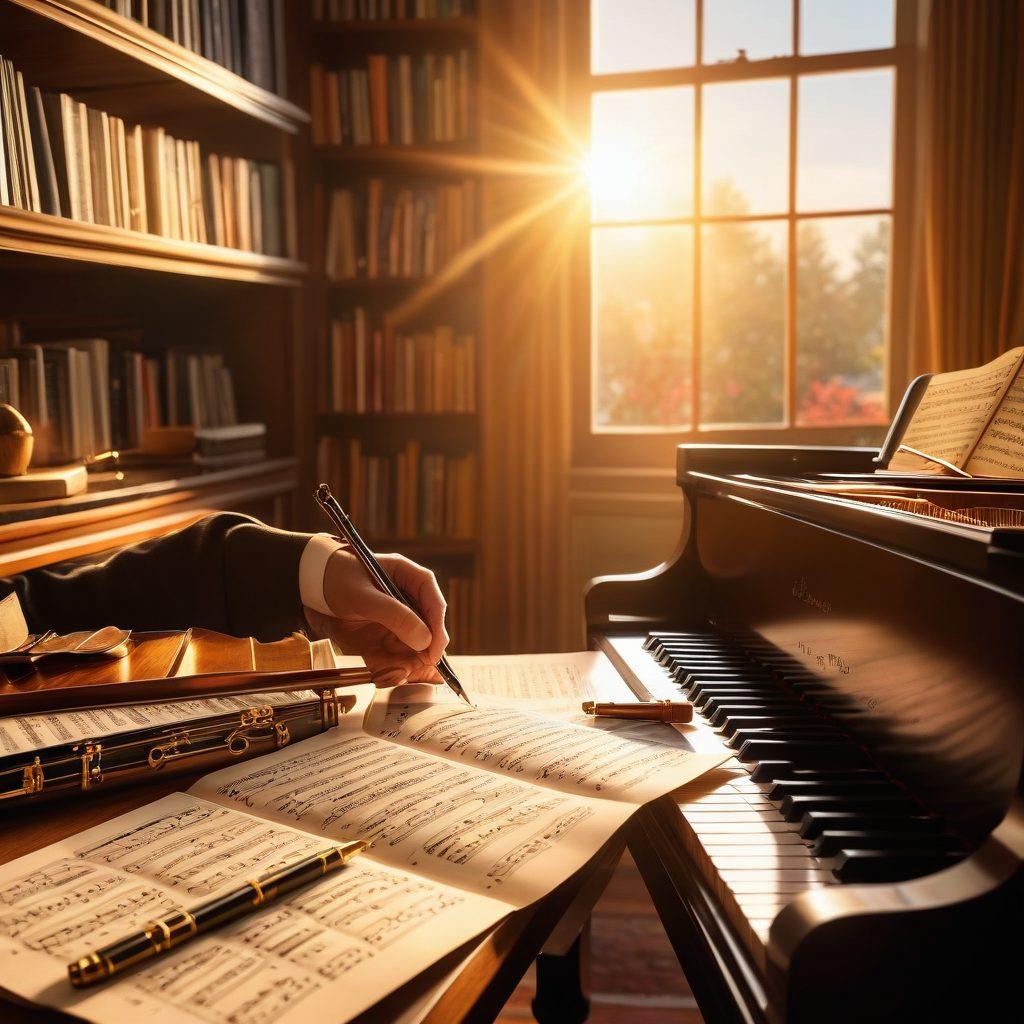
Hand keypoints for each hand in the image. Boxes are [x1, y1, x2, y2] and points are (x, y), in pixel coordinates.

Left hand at [304, 547, 448, 686]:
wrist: (311, 586)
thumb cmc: (337, 580)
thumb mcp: (363, 596)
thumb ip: (394, 616)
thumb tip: (424, 640)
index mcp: (409, 577)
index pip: (434, 604)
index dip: (438, 629)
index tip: (434, 652)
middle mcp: (409, 598)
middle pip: (429, 628)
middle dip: (425, 651)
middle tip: (418, 669)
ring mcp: (398, 617)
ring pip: (414, 645)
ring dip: (409, 662)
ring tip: (399, 674)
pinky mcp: (386, 633)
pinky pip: (396, 653)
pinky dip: (393, 666)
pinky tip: (387, 674)